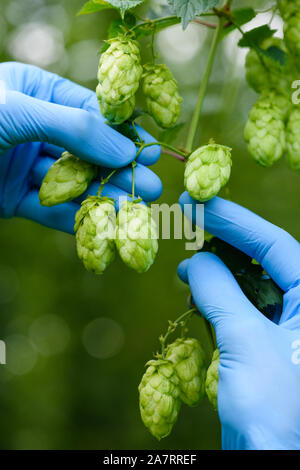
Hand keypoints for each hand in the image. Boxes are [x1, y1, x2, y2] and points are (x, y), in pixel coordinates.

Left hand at [0, 62, 161, 232]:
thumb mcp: (19, 112)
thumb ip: (74, 128)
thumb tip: (126, 150)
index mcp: (35, 92)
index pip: (90, 111)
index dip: (123, 133)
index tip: (152, 151)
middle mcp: (33, 127)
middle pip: (86, 151)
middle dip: (120, 170)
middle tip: (152, 187)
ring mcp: (23, 164)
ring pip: (71, 183)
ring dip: (104, 197)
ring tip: (135, 209)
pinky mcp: (13, 198)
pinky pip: (49, 209)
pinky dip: (75, 219)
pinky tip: (102, 225)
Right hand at [178, 192, 299, 449]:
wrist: (271, 461)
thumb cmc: (275, 408)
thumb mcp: (246, 342)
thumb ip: (221, 293)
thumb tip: (197, 261)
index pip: (276, 245)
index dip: (236, 221)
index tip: (202, 204)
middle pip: (263, 261)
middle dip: (225, 244)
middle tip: (189, 226)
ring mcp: (284, 329)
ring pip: (248, 286)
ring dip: (216, 274)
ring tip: (185, 268)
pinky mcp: (264, 347)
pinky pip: (239, 310)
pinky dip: (216, 300)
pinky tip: (195, 295)